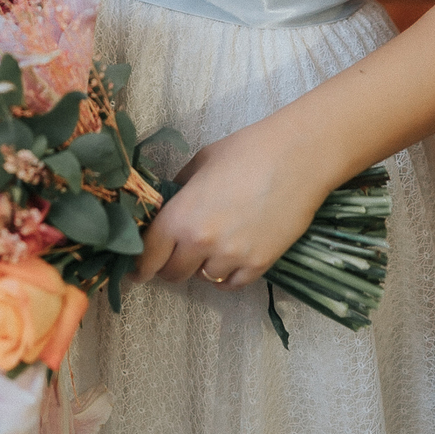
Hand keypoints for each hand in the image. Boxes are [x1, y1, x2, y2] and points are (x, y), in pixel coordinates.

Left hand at [132, 117, 330, 288]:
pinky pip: (231, 284)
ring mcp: (233, 257)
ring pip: (203, 278)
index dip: (139, 265)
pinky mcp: (260, 264)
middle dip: (170, 265)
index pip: (148, 255)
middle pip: (172, 273)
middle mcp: (203, 242)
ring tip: (212, 245)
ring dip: (201, 266)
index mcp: (182, 215)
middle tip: (176, 253)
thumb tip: (167, 207)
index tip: (136, 270)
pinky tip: (230, 257)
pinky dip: (226, 275)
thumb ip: (179, 190)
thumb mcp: (201, 162)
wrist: (298, 156)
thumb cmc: (247, 150)